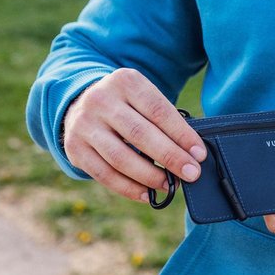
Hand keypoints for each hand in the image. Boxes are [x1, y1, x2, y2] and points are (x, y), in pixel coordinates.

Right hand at [62, 68, 206, 203]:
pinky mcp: (74, 148)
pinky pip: (104, 174)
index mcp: (125, 81)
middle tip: (191, 173)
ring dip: (150, 176)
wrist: (81, 102)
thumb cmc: (126, 104)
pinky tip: (147, 193)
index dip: (181, 134)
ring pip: (120, 158)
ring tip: (169, 185)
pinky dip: (128, 188)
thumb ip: (164, 118)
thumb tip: (191, 153)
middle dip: (170, 157)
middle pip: (140, 134)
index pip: (158, 110)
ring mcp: (84, 124)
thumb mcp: (142, 97)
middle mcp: (101, 100)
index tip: (199, 154)